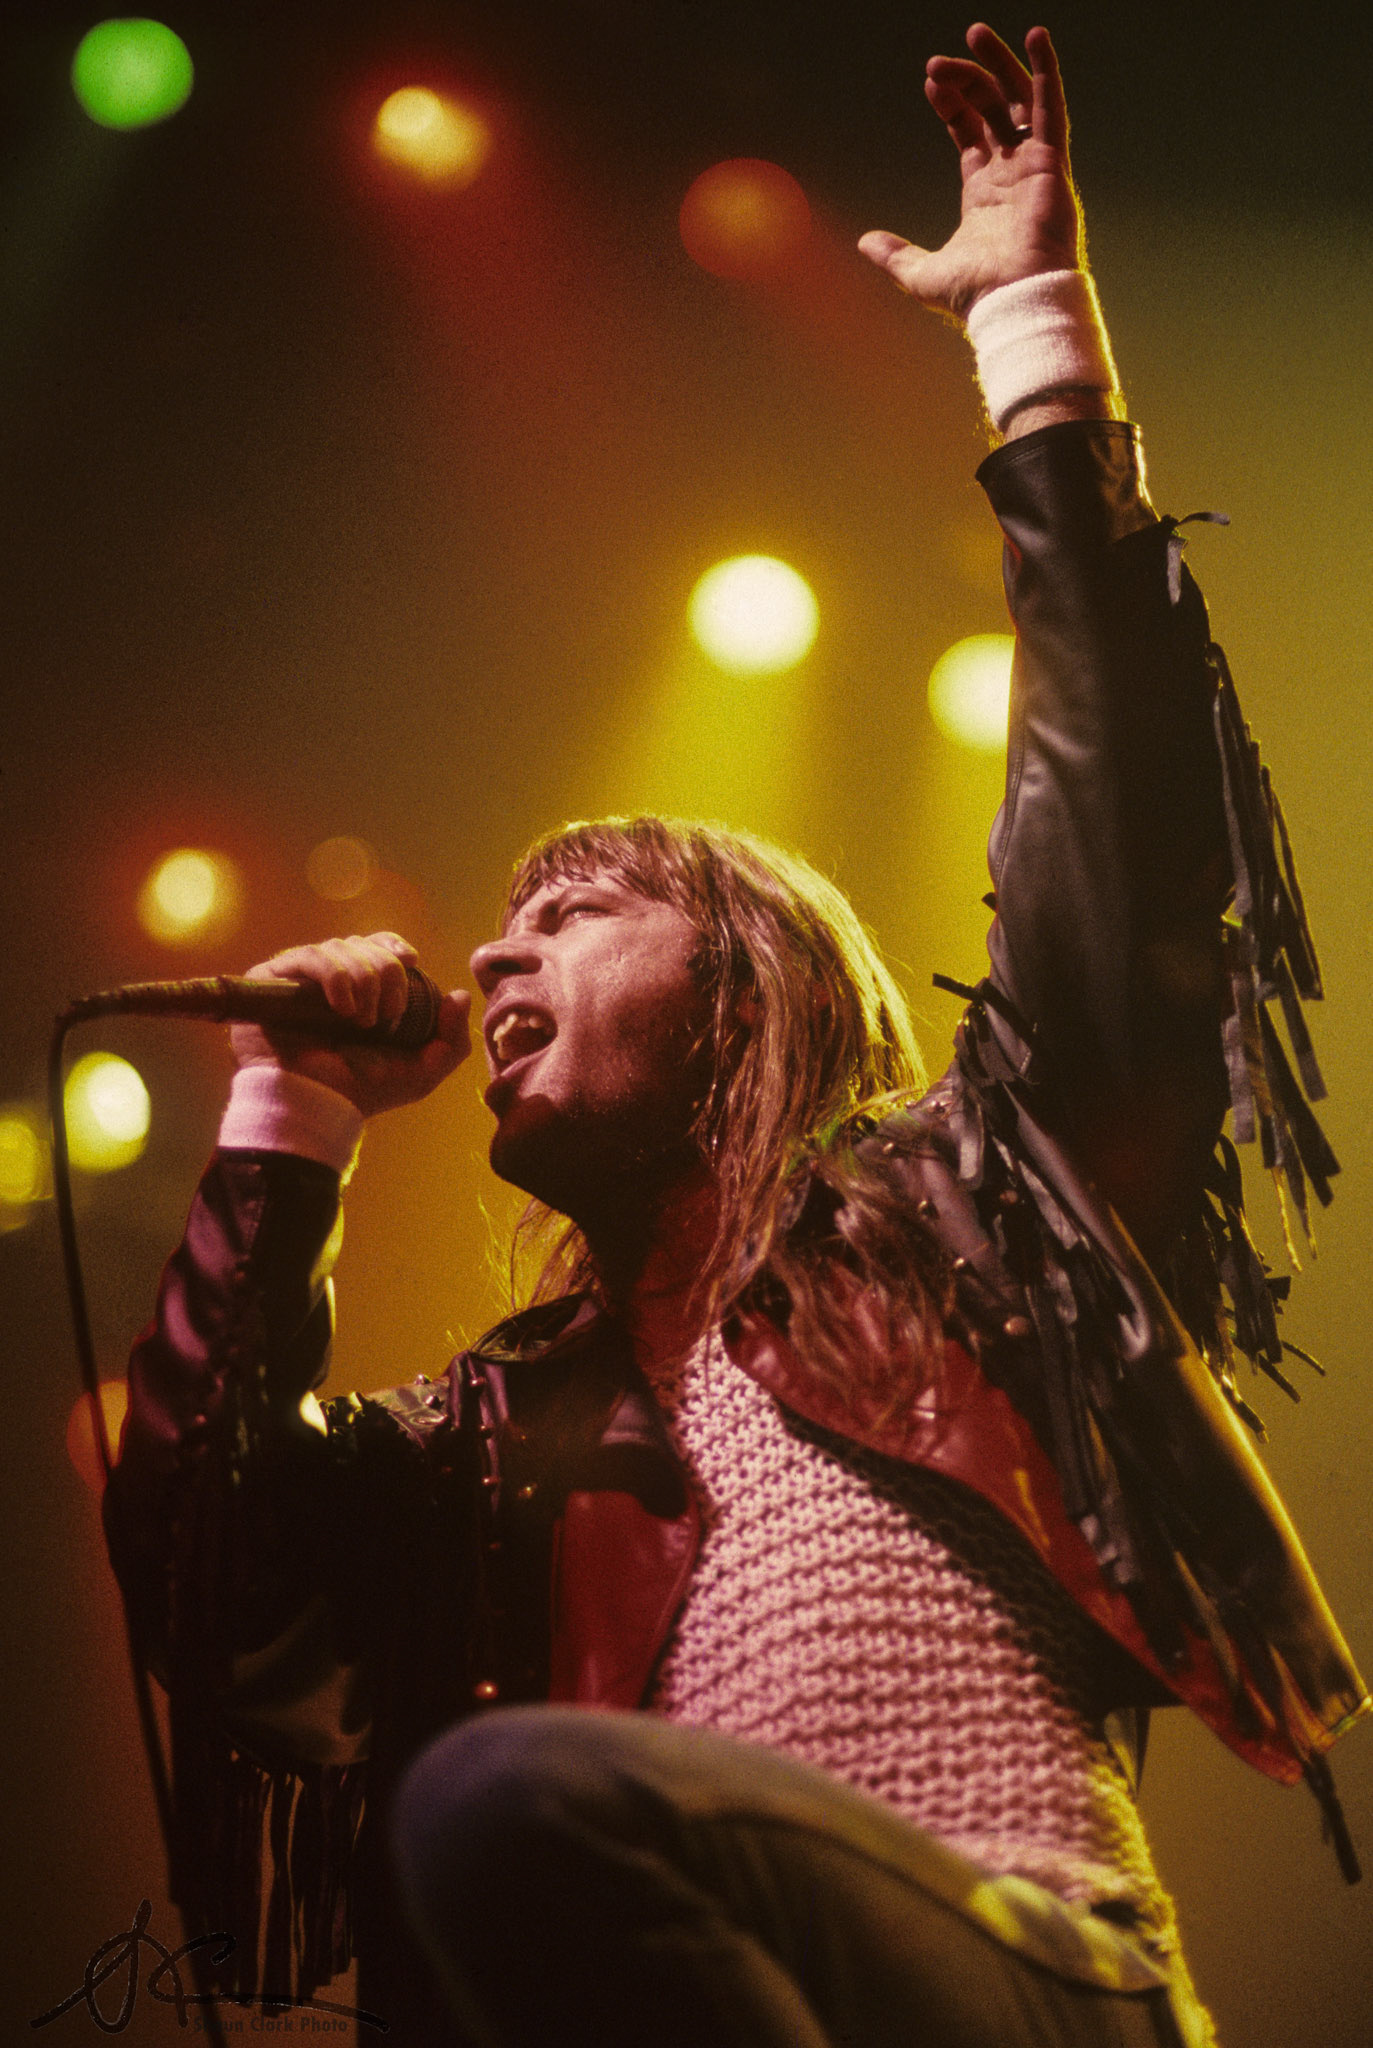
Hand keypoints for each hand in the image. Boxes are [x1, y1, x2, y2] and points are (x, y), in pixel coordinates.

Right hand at [230, 931, 470, 1118]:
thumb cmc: (364, 1092)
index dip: (394, 947)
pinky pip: (309, 957)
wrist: (317, 1107)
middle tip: (389, 1014)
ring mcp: (300, 980)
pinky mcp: (272, 981)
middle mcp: (330, 981)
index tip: (410, 963)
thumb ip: (451, 1040)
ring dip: (363, 979)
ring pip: (340, 947)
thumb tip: (459, 995)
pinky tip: (343, 1008)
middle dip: (386, 973)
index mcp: (363, 991)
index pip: (378, 945)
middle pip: (364, 943)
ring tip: (363, 1021)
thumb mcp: (421, 1072)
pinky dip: (335, 977)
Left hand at [859, 24, 1082, 319]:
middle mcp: (1011, 174)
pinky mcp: (1052, 162)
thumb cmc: (975, 297)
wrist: (1012, 303)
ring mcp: (1034, 166)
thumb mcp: (920, 274)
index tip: (930, 84)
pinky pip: (1051, 108)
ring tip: (975, 32)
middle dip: (965, 80)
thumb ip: (894, 255)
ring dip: (998, 64)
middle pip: (990, 110)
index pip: (970, 134)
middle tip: (936, 61)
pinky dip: (1045, 71)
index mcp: (985, 195)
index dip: (952, 106)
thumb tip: (864, 242)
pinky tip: (1035, 37)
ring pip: (1017, 100)